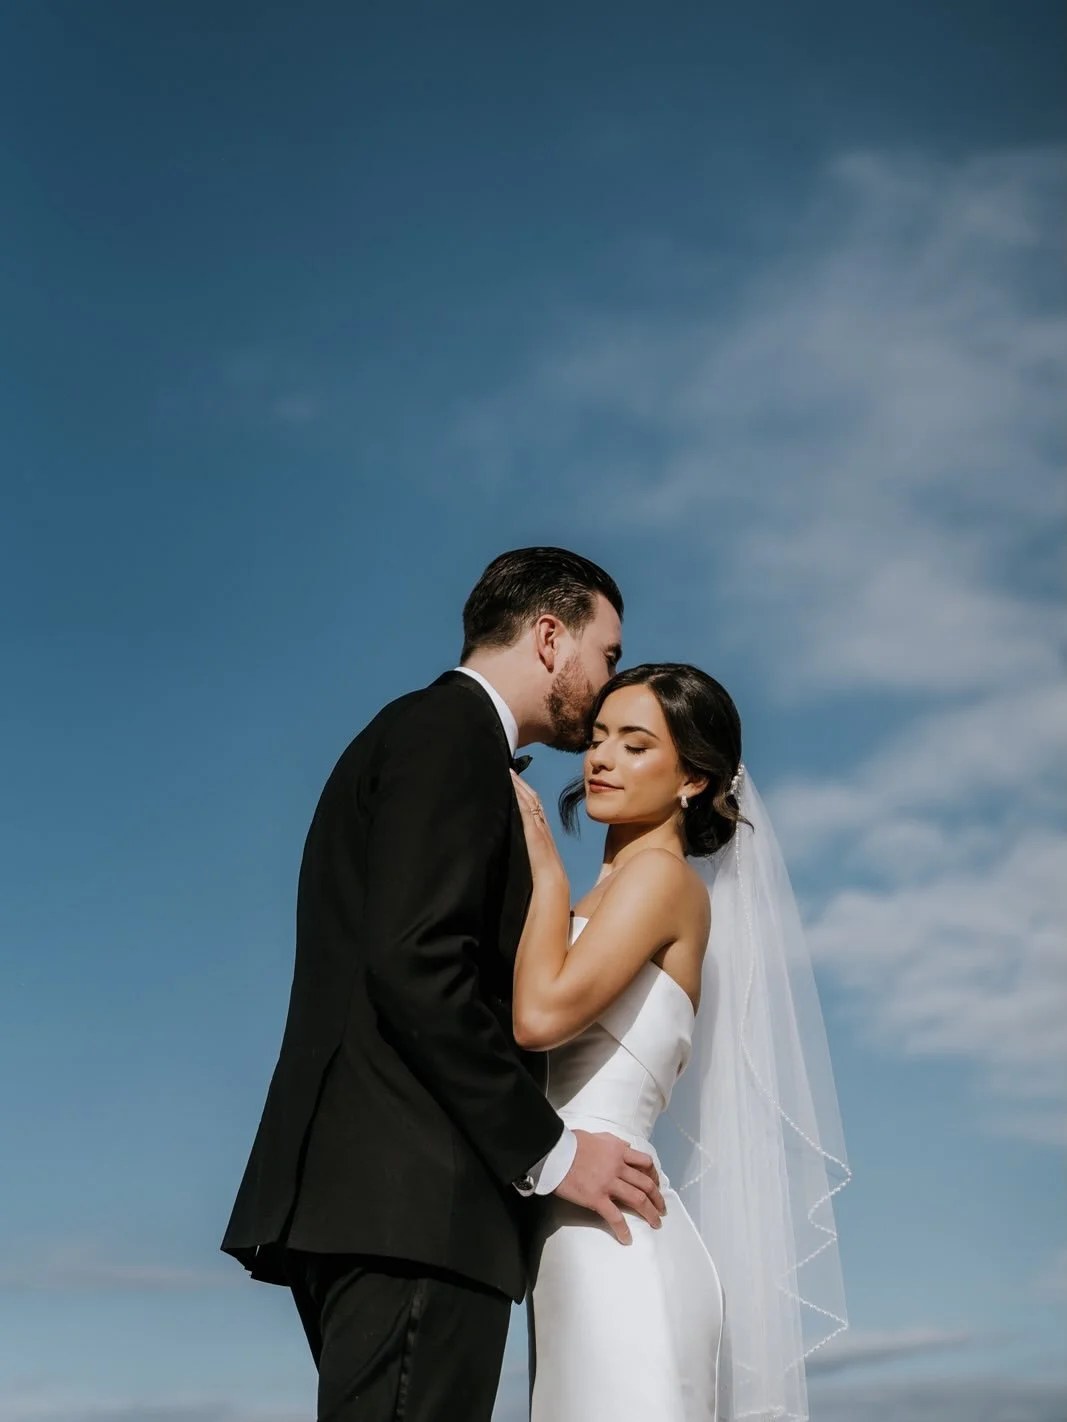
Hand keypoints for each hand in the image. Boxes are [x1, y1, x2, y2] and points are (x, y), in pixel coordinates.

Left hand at [510, 769, 567, 882]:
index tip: (515, 781)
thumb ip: (528, 847)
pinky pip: (526, 809)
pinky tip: (512, 786)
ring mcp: (538, 827)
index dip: (525, 792)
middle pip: (533, 797)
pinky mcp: (533, 831)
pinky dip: (519, 796)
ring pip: (530, 799)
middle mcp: (542, 825)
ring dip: (519, 785)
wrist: (551, 881)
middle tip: (510, 770)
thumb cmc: (543, 874)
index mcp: (542, 831)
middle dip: (522, 783)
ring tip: (509, 773)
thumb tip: (514, 845)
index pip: (534, 805)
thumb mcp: (534, 856)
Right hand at [553, 1129, 666, 1243]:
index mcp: (619, 1151)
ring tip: (656, 1223)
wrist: (555, 1151)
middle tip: (662, 1209)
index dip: (654, 1176)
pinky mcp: (597, 1199)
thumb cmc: (573, 1143)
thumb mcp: (599, 1136)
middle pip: (646, 1184)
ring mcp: (609, 1184)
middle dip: (658, 1199)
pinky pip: (615, 1217)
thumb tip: (627, 1148)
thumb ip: (615, 1143)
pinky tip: (627, 1239)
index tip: (656, 1185)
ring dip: (650, 1213)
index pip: (646, 1163)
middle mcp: (618, 1167)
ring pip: (638, 1200)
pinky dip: (623, 1229)